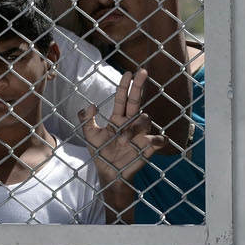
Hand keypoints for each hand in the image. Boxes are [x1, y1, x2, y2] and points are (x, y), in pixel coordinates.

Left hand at [80, 68, 167, 183]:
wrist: (109, 173)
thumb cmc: (100, 153)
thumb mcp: (89, 135)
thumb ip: (86, 119)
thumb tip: (92, 104)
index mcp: (118, 118)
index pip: (122, 98)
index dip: (125, 85)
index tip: (128, 73)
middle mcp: (131, 122)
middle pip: (137, 100)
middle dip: (140, 86)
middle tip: (143, 71)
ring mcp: (140, 133)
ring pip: (144, 119)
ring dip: (133, 128)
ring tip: (122, 141)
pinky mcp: (148, 147)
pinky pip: (158, 140)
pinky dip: (157, 139)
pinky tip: (153, 141)